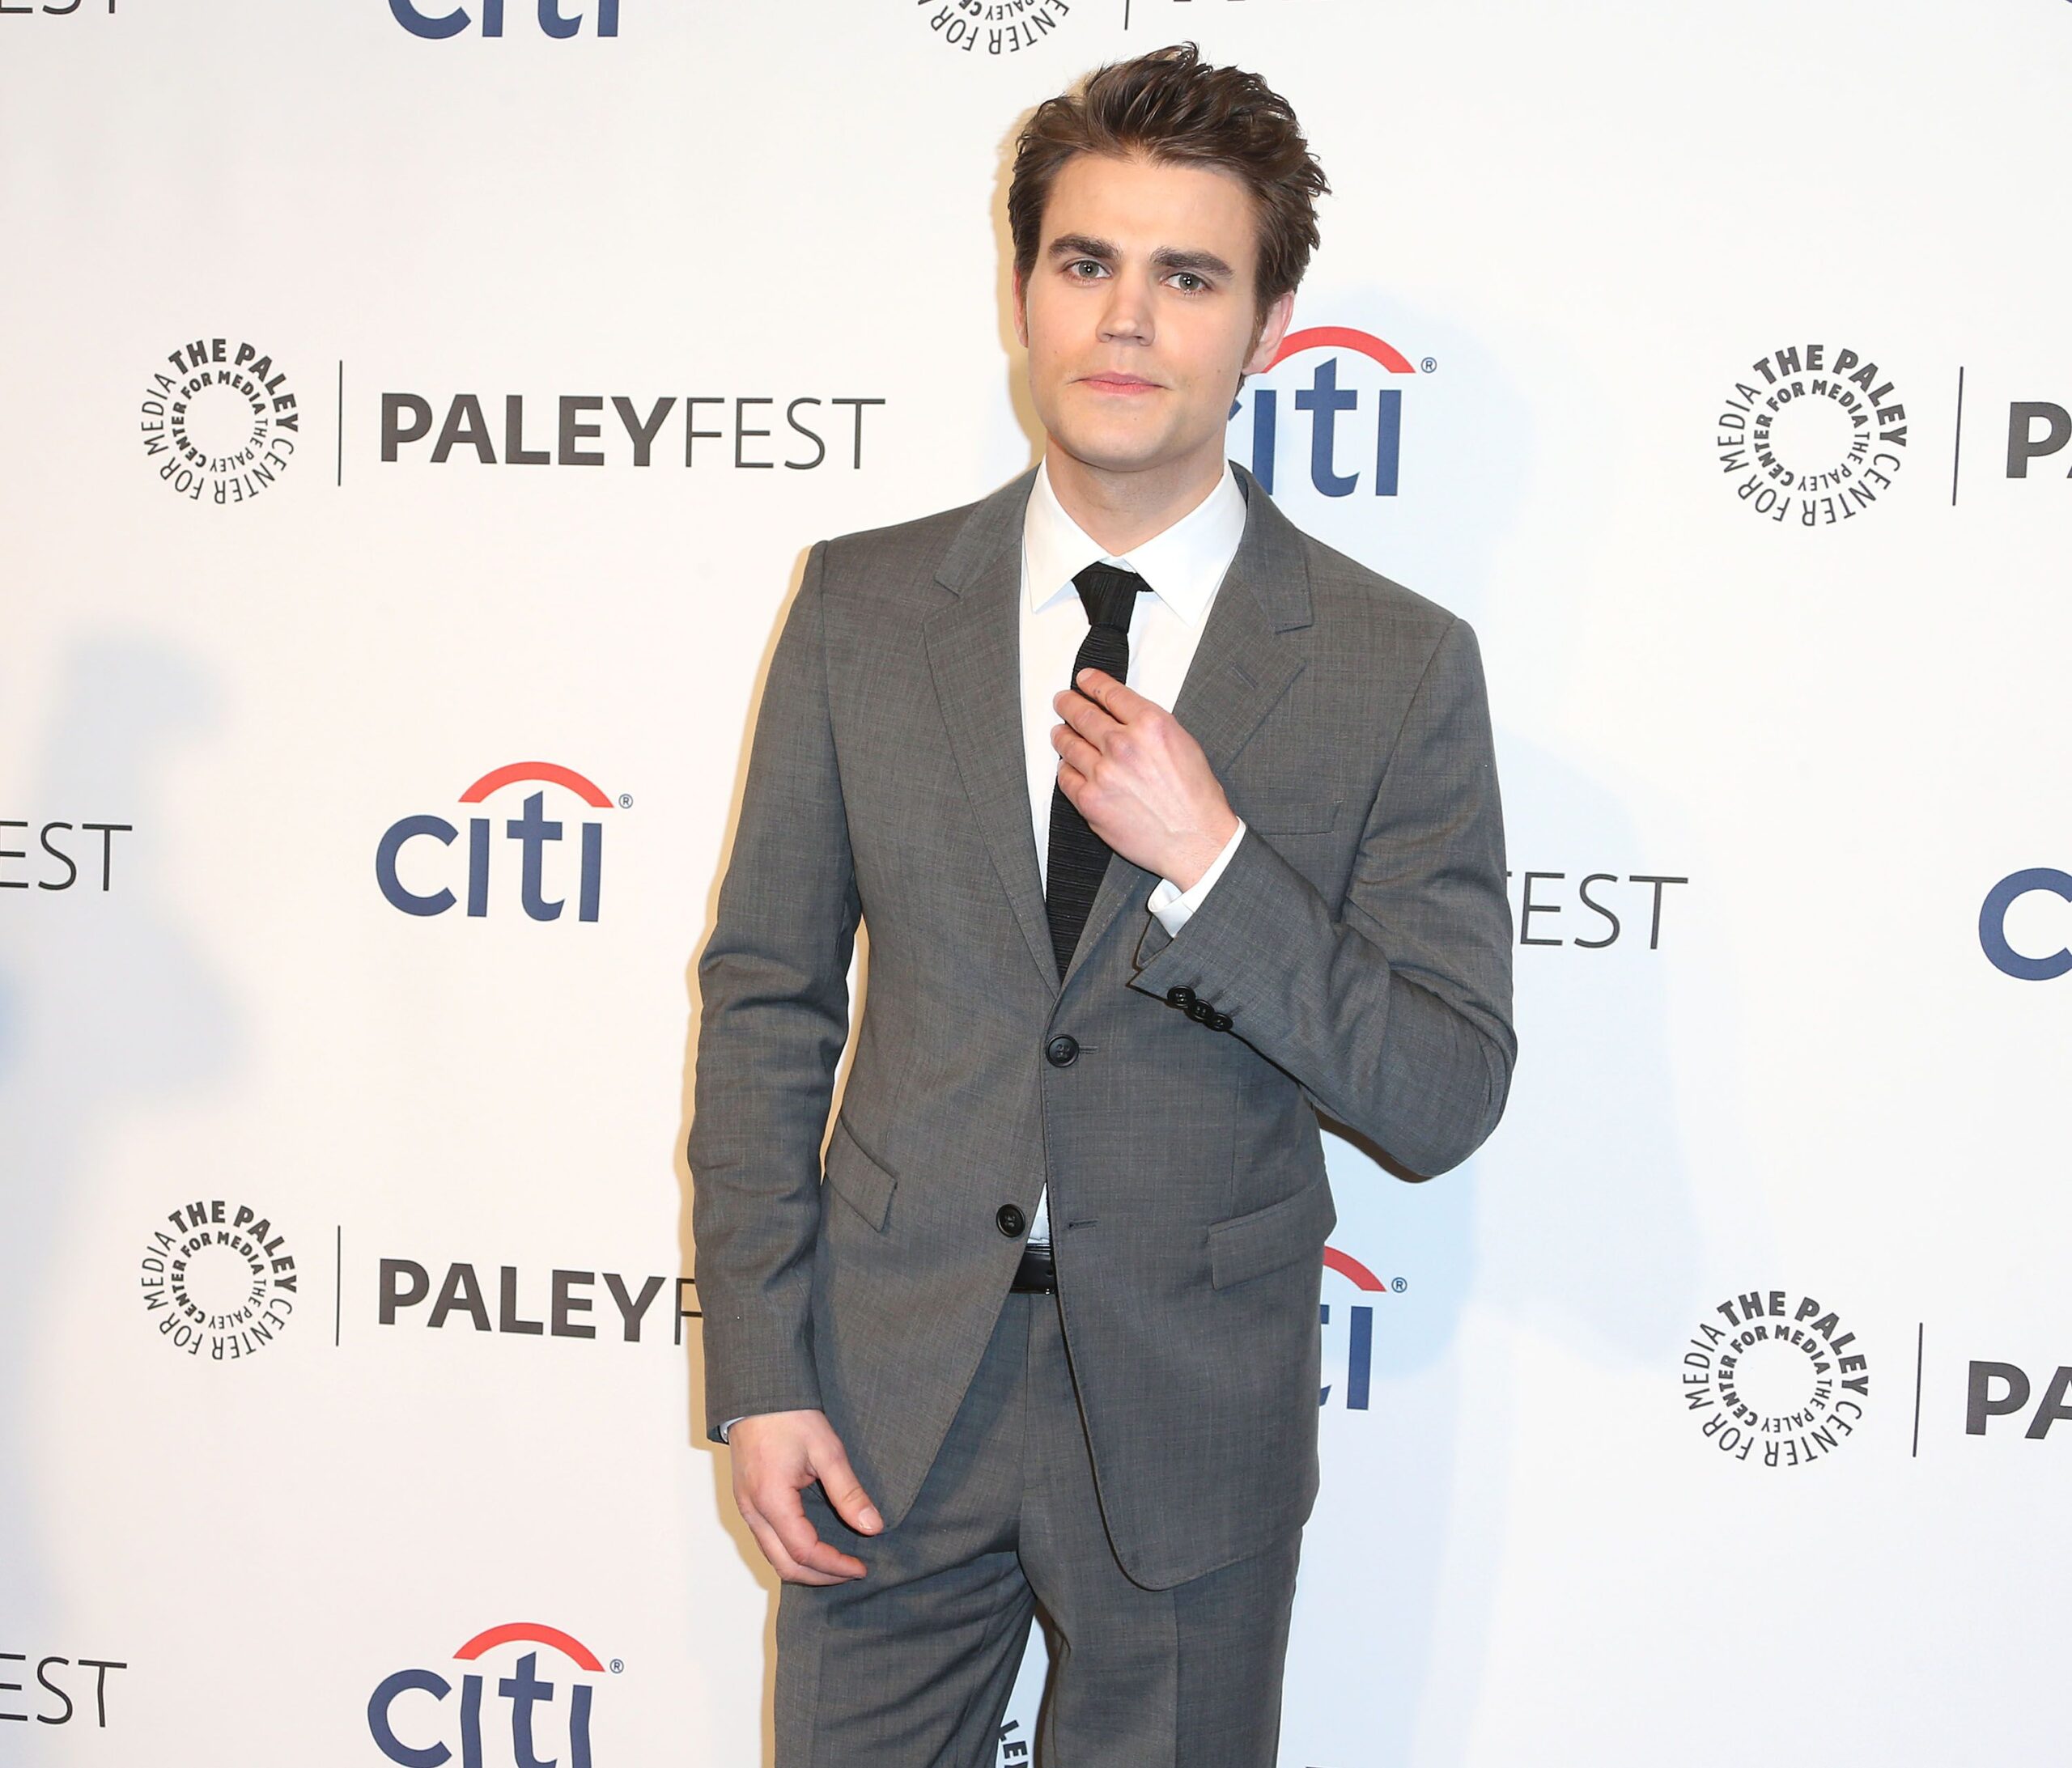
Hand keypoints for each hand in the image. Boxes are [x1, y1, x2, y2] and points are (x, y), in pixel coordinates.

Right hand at [727, 1409, 882, 1583]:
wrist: (758, 1393)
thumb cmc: (790, 1416)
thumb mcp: (828, 1451)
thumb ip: (849, 1492)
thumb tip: (872, 1526)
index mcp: (772, 1500)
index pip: (805, 1552)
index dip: (835, 1566)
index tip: (861, 1567)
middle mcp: (753, 1511)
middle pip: (785, 1566)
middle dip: (820, 1576)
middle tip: (851, 1572)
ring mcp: (746, 1508)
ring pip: (773, 1557)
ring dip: (805, 1567)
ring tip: (837, 1563)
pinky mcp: (747, 1501)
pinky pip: (767, 1541)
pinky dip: (791, 1552)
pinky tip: (814, 1545)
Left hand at [1052, 667, 1238, 887]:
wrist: (1195, 841)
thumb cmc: (1196, 798)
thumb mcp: (1184, 744)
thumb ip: (1150, 727)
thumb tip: (1124, 716)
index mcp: (1150, 724)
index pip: (1109, 692)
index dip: (1091, 683)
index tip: (1082, 680)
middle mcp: (1123, 744)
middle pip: (1082, 713)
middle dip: (1068, 703)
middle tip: (1062, 701)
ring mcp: (1103, 773)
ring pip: (1068, 744)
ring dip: (1061, 735)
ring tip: (1058, 732)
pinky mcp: (1090, 800)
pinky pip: (1066, 778)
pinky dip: (1065, 769)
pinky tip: (1068, 767)